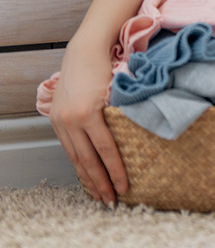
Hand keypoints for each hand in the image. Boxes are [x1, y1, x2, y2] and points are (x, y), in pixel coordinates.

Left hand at [49, 47, 127, 204]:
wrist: (89, 47)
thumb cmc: (88, 68)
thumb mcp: (78, 96)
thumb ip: (84, 115)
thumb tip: (98, 131)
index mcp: (60, 122)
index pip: (73, 156)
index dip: (85, 176)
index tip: (96, 191)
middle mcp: (64, 124)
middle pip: (81, 162)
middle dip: (95, 184)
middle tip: (107, 201)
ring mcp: (75, 119)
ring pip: (92, 157)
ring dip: (105, 179)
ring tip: (116, 194)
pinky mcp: (89, 111)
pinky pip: (105, 143)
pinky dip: (113, 161)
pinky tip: (120, 173)